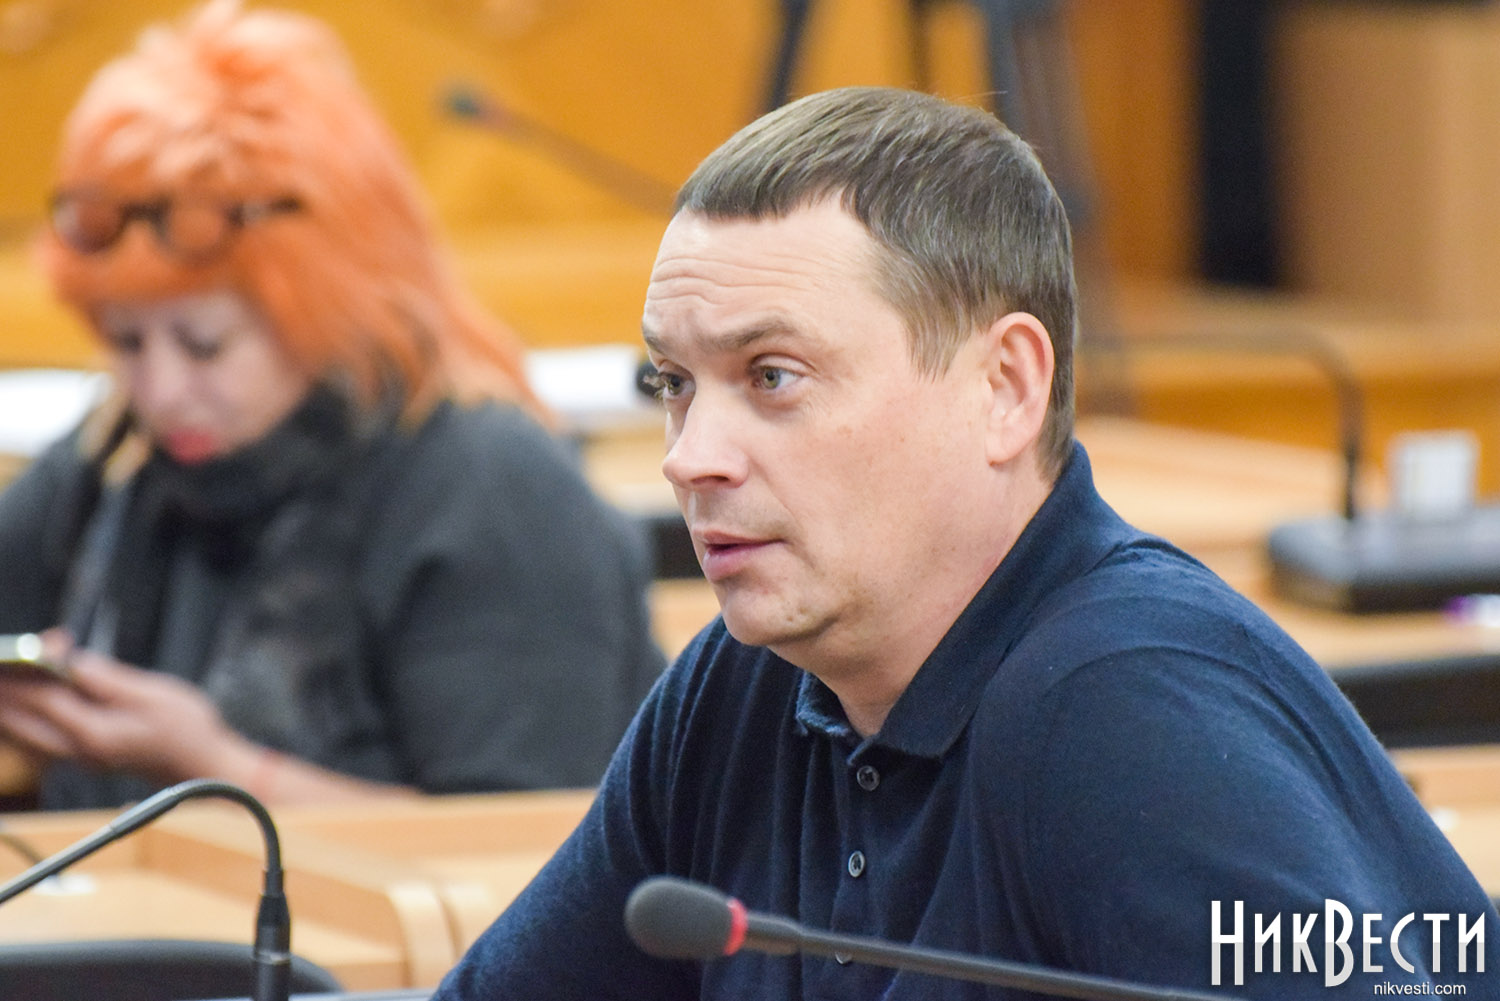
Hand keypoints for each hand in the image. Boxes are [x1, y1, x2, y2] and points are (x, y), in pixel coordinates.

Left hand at [0, 644, 246, 782]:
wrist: (205, 765)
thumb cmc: (189, 730)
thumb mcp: (155, 694)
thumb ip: (109, 679)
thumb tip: (74, 663)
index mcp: (96, 733)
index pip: (45, 699)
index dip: (27, 672)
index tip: (14, 653)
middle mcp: (81, 751)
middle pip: (23, 722)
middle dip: (8, 694)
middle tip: (2, 669)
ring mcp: (82, 757)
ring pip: (26, 735)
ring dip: (12, 710)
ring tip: (6, 682)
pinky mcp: (87, 755)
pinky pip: (40, 741)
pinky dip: (27, 721)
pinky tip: (26, 707)